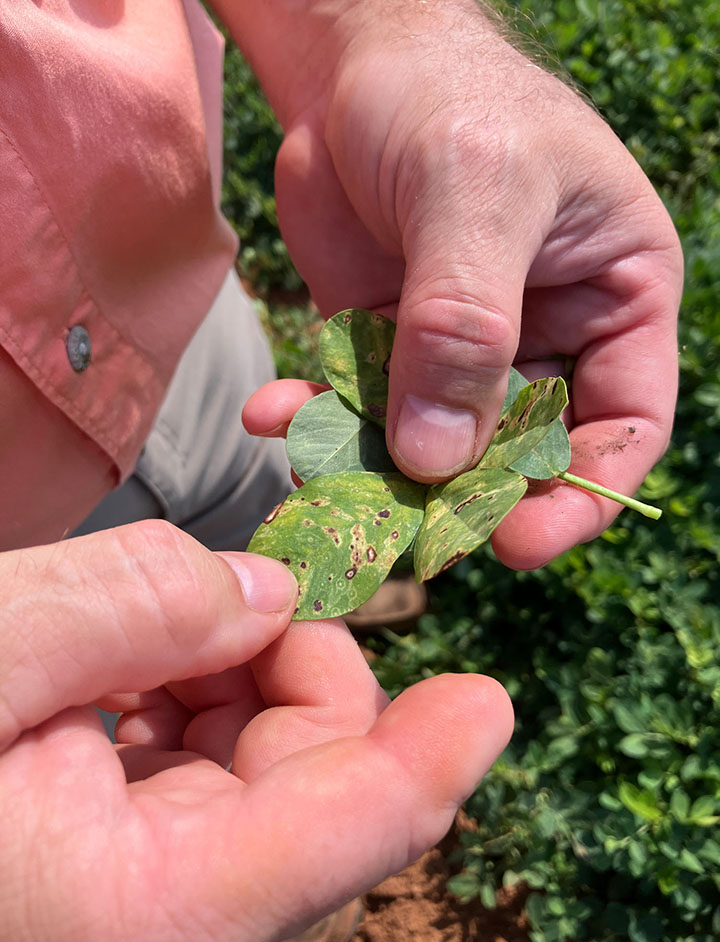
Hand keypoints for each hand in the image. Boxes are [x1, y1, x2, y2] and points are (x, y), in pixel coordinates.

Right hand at [0, 521, 511, 941]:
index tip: (490, 694)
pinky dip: (188, 694)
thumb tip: (259, 587)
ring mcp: (142, 894)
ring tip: (149, 622)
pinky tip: (128, 659)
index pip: (351, 832)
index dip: (433, 756)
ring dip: (236, 672)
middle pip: (317, 782)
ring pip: (262, 768)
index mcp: (150, 913)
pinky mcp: (112, 860)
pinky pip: (199, 768)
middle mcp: (167, 922)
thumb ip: (124, 605)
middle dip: (300, 665)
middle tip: (243, 582)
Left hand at [217, 0, 681, 567]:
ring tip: (316, 467)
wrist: (347, 61)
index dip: (583, 493)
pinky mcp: (385, 344)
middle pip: (522, 452)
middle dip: (465, 496)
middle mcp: (545, 336)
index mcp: (615, 299)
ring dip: (376, 467)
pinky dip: (320, 421)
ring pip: (433, 442)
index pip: (625, 424)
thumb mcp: (475, 192)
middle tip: (404, 529)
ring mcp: (459, 348)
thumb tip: (438, 458)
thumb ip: (463, 323)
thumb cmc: (446, 96)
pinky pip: (361, 407)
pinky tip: (276, 414)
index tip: (518, 539)